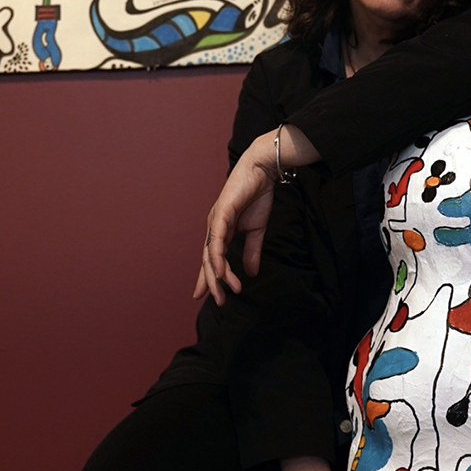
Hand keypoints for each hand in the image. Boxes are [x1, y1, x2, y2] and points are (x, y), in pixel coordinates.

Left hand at [193, 126, 320, 305]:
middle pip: (207, 259)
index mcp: (221, 230)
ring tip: (224, 292)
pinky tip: (219, 272)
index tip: (208, 296)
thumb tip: (252, 273)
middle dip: (210, 282)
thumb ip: (253, 250)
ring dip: (216, 275)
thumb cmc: (258, 195)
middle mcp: (214, 226)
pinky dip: (216, 257)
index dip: (209, 277)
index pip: (212, 258)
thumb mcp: (257, 229)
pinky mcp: (221, 214)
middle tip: (216, 301)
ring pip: (210, 254)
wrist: (263, 170)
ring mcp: (215, 220)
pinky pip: (216, 241)